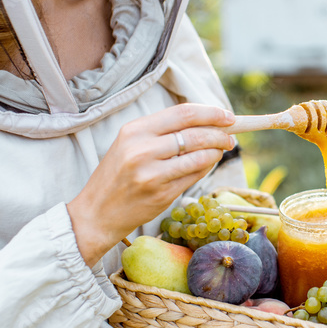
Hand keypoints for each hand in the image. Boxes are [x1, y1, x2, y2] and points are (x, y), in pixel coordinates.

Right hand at [67, 103, 235, 266]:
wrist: (95, 214)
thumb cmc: (116, 176)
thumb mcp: (129, 145)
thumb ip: (162, 132)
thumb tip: (205, 123)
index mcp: (134, 130)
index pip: (183, 113)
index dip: (210, 113)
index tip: (227, 116)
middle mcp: (142, 150)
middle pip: (195, 133)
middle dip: (220, 133)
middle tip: (231, 136)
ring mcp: (152, 173)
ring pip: (199, 155)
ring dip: (217, 152)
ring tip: (222, 150)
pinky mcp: (161, 194)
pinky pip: (194, 176)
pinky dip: (206, 167)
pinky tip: (207, 164)